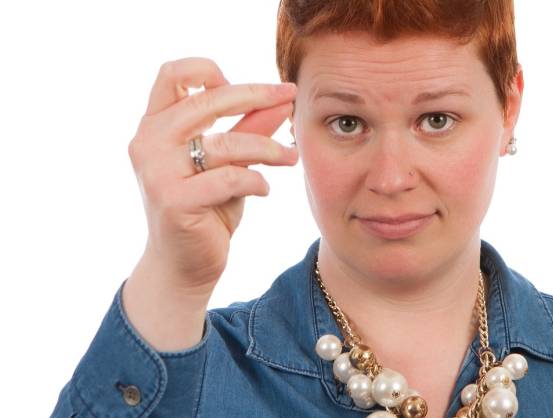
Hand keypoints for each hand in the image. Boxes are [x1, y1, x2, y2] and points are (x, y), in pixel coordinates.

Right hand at [128, 57, 297, 295]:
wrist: (184, 266)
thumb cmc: (205, 209)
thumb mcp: (228, 162)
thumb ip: (248, 128)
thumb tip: (283, 98)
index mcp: (155, 125)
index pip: (173, 74)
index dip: (210, 70)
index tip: (246, 88)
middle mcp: (148, 142)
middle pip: (207, 101)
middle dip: (257, 96)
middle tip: (291, 99)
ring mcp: (157, 171)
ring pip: (225, 143)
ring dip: (268, 147)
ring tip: (291, 157)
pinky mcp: (174, 200)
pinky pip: (228, 178)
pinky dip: (256, 180)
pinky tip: (264, 188)